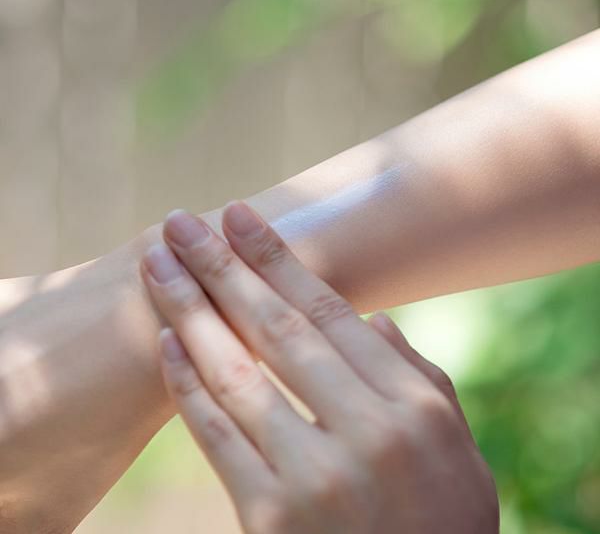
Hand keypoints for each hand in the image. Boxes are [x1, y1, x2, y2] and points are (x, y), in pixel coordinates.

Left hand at [142, 203, 498, 533]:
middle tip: (180, 223)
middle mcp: (365, 432)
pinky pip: (218, 438)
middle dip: (221, 267)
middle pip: (275, 328)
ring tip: (157, 266)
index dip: (276, 258)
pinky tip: (164, 340)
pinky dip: (187, 385)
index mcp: (411, 405)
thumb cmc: (443, 522)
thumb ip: (419, 377)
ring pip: (237, 373)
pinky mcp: (271, 521)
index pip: (328, 310)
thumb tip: (372, 320)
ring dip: (189, 312)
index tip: (238, 217)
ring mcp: (314, 478)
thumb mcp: (456, 448)